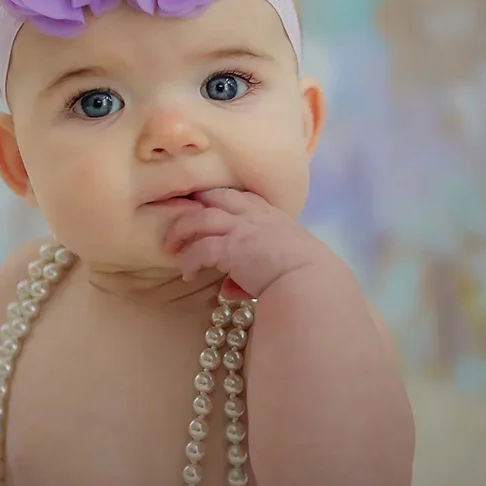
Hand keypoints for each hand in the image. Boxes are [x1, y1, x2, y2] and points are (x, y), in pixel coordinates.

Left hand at [164, 188, 330, 297]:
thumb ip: (252, 271)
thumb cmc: (308, 275)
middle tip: (180, 220)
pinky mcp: (231, 249)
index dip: (222, 200)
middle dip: (194, 204)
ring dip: (181, 231)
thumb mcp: (285, 264)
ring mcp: (241, 230)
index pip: (242, 197)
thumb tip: (229, 289)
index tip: (209, 208)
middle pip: (214, 196)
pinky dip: (189, 260)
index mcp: (271, 215)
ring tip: (172, 247)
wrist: (312, 282)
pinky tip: (188, 274)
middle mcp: (254, 216)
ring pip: (198, 218)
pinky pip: (200, 249)